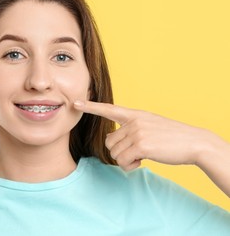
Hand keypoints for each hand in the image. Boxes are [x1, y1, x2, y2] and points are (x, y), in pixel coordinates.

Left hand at [73, 101, 217, 170]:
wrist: (194, 142)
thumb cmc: (172, 137)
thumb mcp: (150, 125)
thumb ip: (133, 130)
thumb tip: (118, 147)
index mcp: (135, 115)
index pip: (109, 109)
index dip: (91, 107)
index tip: (75, 103)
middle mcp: (133, 121)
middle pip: (109, 142)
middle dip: (119, 152)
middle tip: (135, 154)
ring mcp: (137, 132)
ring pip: (114, 153)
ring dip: (126, 160)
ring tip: (141, 157)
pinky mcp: (141, 145)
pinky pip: (123, 161)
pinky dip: (130, 166)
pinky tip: (142, 162)